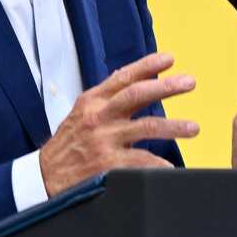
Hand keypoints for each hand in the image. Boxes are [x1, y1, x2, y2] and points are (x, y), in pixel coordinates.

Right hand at [38, 52, 197, 195]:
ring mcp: (104, 141)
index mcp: (92, 101)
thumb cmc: (67, 145)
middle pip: (138, 95)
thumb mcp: (80, 114)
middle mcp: (98, 117)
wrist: (44, 178)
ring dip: (174, 126)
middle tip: (189, 82)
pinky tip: (171, 166)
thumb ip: (105, 98)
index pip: (123, 77)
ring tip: (193, 127)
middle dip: (167, 87)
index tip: (169, 59)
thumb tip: (131, 78)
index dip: (147, 66)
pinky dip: (159, 163)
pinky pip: (141, 161)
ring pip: (146, 126)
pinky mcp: (107, 164)